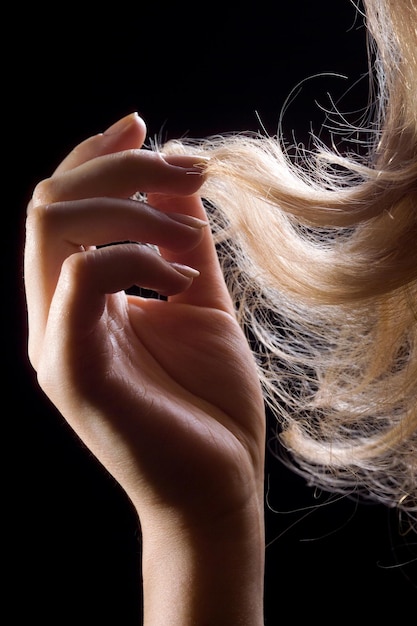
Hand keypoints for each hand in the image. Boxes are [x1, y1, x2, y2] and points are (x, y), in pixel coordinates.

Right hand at [24, 113, 265, 531]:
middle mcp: (56, 314)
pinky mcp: (72, 372)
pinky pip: (78, 282)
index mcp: (80, 298)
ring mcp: (56, 343)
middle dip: (119, 169)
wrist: (217, 480)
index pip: (62, 206)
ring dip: (130, 207)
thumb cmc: (210, 399)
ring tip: (190, 235)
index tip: (144, 125)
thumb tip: (173, 174)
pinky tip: (181, 274)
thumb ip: (181, 240)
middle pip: (50, 203)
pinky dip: (133, 256)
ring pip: (54, 229)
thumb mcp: (200, 300)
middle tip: (188, 174)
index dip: (96, 156)